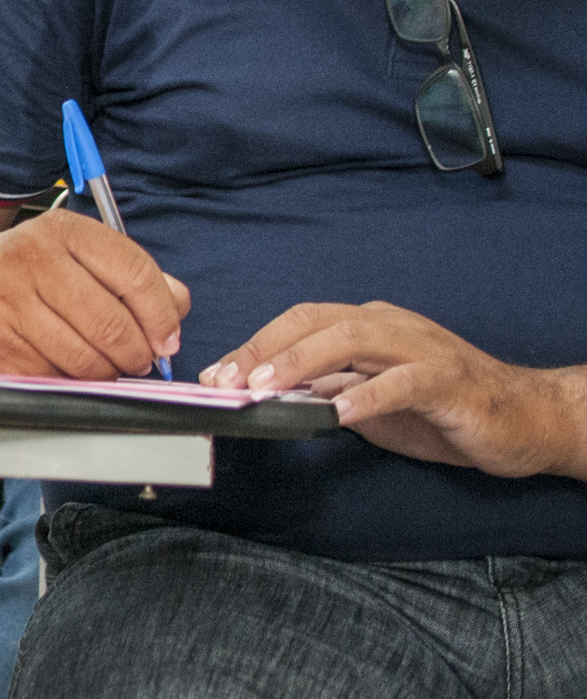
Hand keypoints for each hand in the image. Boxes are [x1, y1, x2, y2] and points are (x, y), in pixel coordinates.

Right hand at [0, 209, 188, 378]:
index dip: (163, 314)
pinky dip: (70, 384)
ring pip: (86, 360)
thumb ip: (130, 275)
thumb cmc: (19, 277)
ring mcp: (5, 303)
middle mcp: (28, 259)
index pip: (134, 273)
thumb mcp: (72, 256)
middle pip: (113, 323)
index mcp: (58, 231)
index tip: (168, 337)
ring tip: (103, 366)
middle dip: (137, 354)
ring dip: (107, 374)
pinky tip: (64, 368)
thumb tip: (178, 305)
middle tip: (138, 360)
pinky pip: (54, 379)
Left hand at [201, 302, 572, 476]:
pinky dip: (367, 395)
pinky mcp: (449, 380)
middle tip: (227, 381)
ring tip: (266, 388)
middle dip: (263, 349)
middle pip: (313, 322)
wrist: (523, 419)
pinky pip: (403, 381)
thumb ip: (325, 392)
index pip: (297, 324)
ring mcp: (419, 348)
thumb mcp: (368, 402)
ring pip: (351, 337)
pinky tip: (340, 414)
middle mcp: (387, 325)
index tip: (217, 375)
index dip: (253, 346)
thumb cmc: (440, 410)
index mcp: (364, 325)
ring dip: (301, 362)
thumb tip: (269, 397)